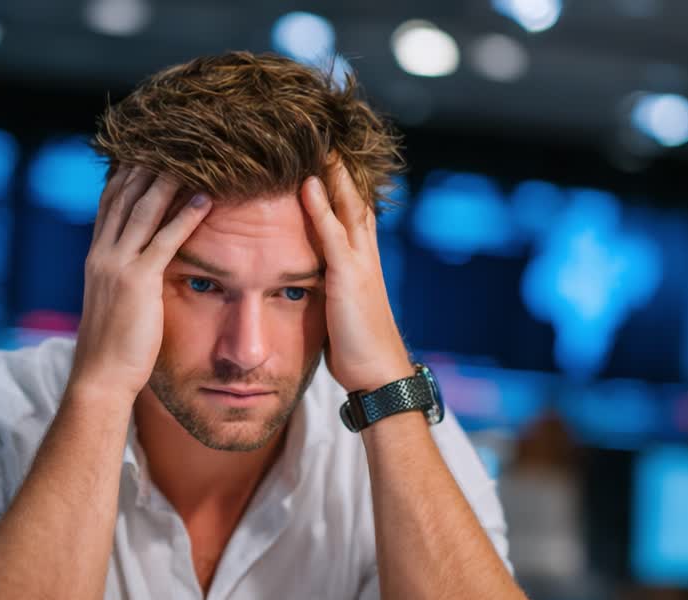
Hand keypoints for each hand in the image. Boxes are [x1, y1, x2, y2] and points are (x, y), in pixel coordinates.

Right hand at [69, 167, 211, 400]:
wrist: (100, 377)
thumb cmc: (113, 348)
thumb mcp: (115, 303)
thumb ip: (124, 278)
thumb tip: (141, 268)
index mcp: (97, 258)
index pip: (110, 203)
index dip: (128, 173)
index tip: (147, 150)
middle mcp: (102, 254)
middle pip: (125, 195)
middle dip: (148, 164)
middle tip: (174, 138)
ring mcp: (118, 266)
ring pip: (144, 210)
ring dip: (169, 179)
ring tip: (193, 154)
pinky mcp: (138, 282)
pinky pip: (165, 240)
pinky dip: (185, 216)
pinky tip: (205, 197)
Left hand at [301, 160, 412, 392]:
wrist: (379, 374)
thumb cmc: (358, 349)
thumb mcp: (342, 311)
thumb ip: (333, 290)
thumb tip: (316, 285)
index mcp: (364, 264)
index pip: (354, 215)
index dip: (343, 187)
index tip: (329, 160)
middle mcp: (366, 256)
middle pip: (354, 201)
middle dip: (341, 170)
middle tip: (327, 137)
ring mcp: (359, 264)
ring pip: (346, 207)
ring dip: (333, 175)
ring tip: (318, 144)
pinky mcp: (348, 277)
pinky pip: (331, 234)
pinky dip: (320, 207)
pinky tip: (308, 183)